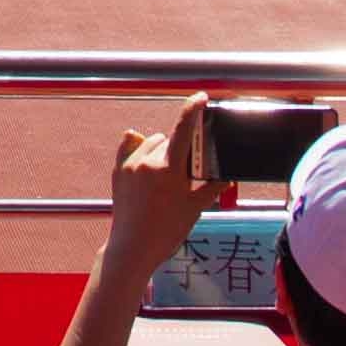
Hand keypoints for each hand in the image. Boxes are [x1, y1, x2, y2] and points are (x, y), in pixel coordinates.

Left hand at [103, 93, 220, 270]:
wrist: (133, 248)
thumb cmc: (165, 231)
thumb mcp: (194, 209)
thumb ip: (211, 187)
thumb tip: (228, 176)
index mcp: (168, 168)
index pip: (183, 129)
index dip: (193, 110)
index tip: (201, 98)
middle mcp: (146, 161)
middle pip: (169, 139)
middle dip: (180, 149)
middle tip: (186, 172)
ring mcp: (129, 164)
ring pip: (151, 143)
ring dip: (161, 150)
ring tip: (166, 176)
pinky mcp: (117, 170)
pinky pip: (129, 147)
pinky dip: (139, 149)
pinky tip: (146, 160)